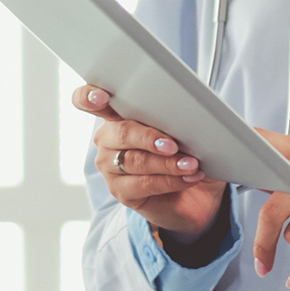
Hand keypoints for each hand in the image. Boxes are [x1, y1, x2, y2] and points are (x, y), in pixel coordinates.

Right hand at [73, 85, 226, 237]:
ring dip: (166, 163)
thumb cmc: (187, 155)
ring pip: (134, 161)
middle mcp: (109, 140)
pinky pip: (144, 184)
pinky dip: (170, 181)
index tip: (101, 97)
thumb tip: (183, 117)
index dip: (89, 97)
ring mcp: (110, 167)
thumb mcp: (185, 134)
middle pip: (122, 133)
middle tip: (174, 145)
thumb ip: (174, 121)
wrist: (200, 193)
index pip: (89, 101)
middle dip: (149, 138)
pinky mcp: (121, 191)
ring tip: (191, 164)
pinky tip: (188, 178)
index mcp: (118, 116)